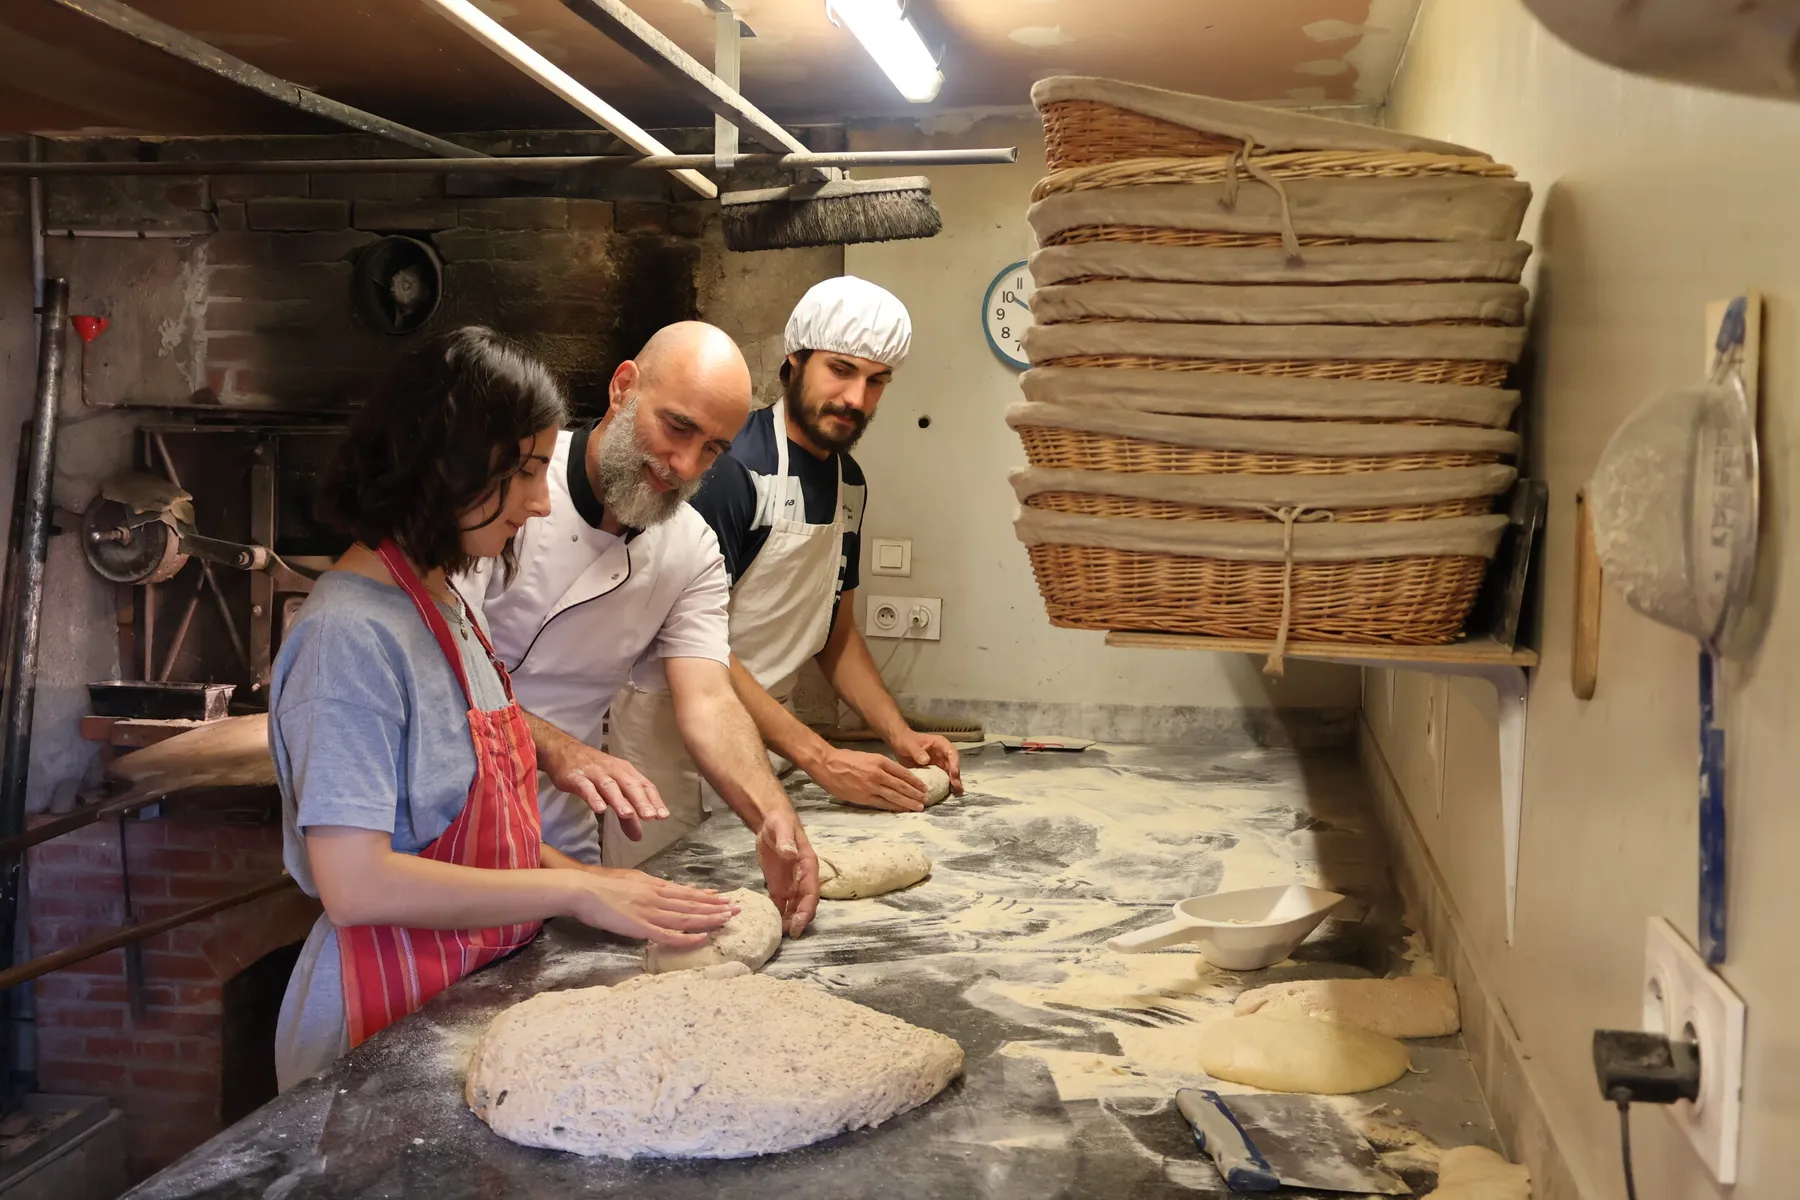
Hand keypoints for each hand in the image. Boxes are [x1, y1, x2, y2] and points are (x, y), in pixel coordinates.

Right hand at [542, 740, 666, 841]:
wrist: (563, 750)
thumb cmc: (594, 772)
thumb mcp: (613, 790)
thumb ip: (626, 815)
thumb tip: (639, 837)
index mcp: (626, 772)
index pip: (644, 786)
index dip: (654, 800)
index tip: (663, 816)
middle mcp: (613, 770)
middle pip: (630, 786)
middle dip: (640, 801)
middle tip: (650, 816)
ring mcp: (595, 773)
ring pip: (609, 786)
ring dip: (619, 800)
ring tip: (627, 814)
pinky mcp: (577, 777)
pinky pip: (586, 788)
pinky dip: (593, 797)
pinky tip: (599, 809)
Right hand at [561, 868, 735, 947]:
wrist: (583, 889)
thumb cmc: (601, 884)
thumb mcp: (630, 879)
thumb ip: (648, 886)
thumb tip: (662, 889)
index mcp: (653, 886)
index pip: (686, 892)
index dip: (706, 896)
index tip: (723, 897)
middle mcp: (657, 898)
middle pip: (692, 904)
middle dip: (716, 906)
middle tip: (737, 908)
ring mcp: (650, 913)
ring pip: (687, 917)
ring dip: (709, 918)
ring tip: (728, 919)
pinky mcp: (641, 928)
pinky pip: (668, 935)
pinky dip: (687, 937)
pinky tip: (702, 938)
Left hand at [755, 807, 818, 936]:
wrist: (770, 821)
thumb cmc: (780, 823)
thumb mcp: (782, 827)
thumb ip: (786, 840)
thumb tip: (791, 853)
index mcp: (807, 866)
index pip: (811, 892)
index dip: (806, 909)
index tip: (799, 923)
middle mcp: (802, 878)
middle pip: (805, 904)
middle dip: (799, 920)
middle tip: (789, 935)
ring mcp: (791, 884)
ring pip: (794, 908)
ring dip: (789, 921)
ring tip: (778, 934)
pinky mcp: (778, 886)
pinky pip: (781, 905)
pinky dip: (778, 916)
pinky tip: (770, 926)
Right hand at [809, 747, 929, 811]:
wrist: (827, 764)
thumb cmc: (845, 759)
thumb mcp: (867, 757)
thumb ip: (881, 766)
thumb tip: (893, 776)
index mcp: (880, 761)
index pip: (903, 773)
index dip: (915, 781)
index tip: (923, 787)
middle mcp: (878, 774)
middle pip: (902, 786)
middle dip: (915, 793)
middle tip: (926, 799)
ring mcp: (871, 787)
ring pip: (895, 796)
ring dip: (908, 802)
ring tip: (919, 807)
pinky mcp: (864, 797)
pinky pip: (883, 804)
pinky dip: (894, 807)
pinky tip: (902, 810)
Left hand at [888, 731, 963, 796]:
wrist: (899, 743)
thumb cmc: (906, 741)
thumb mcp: (910, 745)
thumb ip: (917, 752)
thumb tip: (926, 761)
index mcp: (940, 744)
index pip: (951, 753)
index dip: (954, 763)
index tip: (954, 774)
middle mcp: (943, 753)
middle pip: (953, 764)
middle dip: (956, 776)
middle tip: (958, 789)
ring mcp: (940, 762)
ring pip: (950, 772)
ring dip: (954, 782)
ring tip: (957, 793)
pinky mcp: (935, 770)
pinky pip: (942, 777)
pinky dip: (946, 784)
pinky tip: (948, 793)